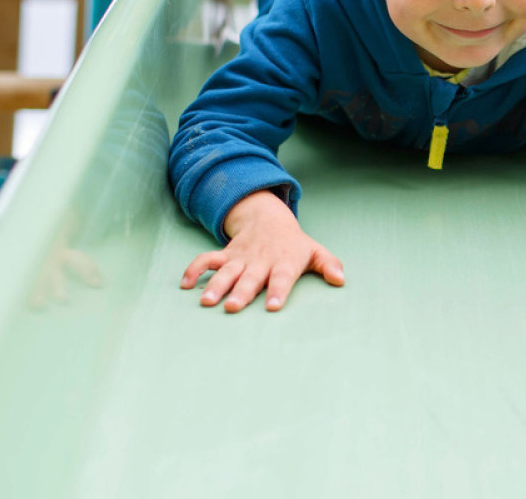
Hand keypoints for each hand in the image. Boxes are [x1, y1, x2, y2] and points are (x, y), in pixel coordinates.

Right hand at [180, 191, 344, 312]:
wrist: (268, 217)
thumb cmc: (294, 243)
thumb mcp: (314, 251)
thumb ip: (329, 265)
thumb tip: (341, 280)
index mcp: (284, 262)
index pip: (282, 278)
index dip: (278, 291)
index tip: (273, 307)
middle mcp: (261, 261)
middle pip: (250, 278)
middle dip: (241, 293)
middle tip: (231, 308)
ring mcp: (241, 257)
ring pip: (227, 271)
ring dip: (216, 285)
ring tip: (207, 302)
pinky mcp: (225, 254)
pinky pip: (207, 260)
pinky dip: (195, 269)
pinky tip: (184, 284)